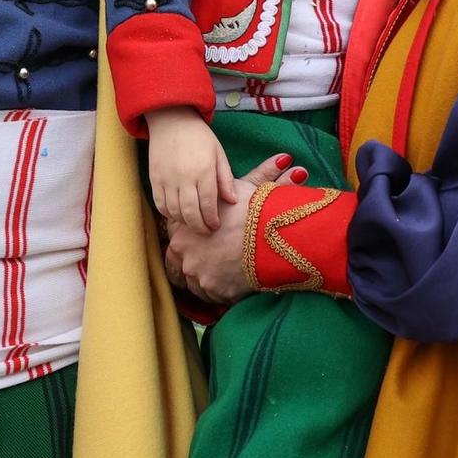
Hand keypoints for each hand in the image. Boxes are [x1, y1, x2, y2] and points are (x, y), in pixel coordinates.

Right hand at [144, 107, 234, 231]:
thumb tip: (232, 201)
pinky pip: (159, 204)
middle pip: (191, 213)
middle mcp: (184, 177)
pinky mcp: (154, 178)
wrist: (171, 119)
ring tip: (193, 223)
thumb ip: (225, 178)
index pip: (209, 204)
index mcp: (203, 170)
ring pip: (174, 211)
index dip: (212, 220)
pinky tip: (177, 214)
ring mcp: (166, 179)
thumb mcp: (218, 153)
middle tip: (206, 231)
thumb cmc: (199, 136)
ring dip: (184, 222)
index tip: (216, 226)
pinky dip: (168, 214)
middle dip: (199, 227)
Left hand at [165, 155, 304, 304]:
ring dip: (206, 280)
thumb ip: (251, 177)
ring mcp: (199, 276)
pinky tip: (234, 283)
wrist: (272, 236)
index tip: (200, 240)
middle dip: (191, 265)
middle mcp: (184, 255)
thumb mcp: (244, 188)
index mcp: (182, 229)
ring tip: (223, 273)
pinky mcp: (216, 293)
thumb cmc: (255, 209)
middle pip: (178, 266)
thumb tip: (283, 159)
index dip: (189, 238)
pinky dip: (222, 293)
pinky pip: (213, 298)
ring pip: (195, 284)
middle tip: (210, 262)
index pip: (174, 237)